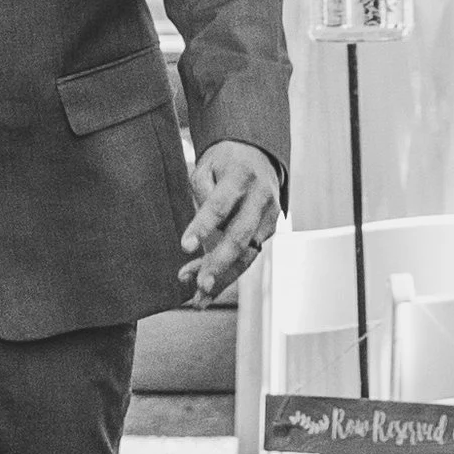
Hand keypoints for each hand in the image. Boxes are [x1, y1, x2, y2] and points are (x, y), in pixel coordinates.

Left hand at [181, 139, 279, 304]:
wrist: (257, 154)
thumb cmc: (225, 162)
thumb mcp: (206, 166)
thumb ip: (202, 193)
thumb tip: (204, 233)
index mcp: (241, 176)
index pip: (220, 205)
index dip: (203, 226)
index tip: (185, 246)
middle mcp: (260, 198)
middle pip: (240, 236)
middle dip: (219, 263)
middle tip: (199, 284)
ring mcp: (269, 216)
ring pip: (247, 254)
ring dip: (223, 278)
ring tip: (198, 299)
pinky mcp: (268, 230)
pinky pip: (248, 256)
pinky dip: (228, 273)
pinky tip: (207, 288)